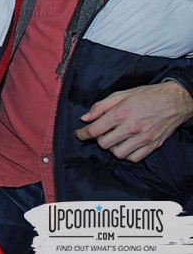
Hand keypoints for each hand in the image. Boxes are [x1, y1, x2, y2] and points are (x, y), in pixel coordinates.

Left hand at [74, 82, 192, 161]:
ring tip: (114, 139)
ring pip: (118, 153)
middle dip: (98, 139)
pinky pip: (134, 158)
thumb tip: (85, 118)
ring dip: (112, 148)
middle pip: (104, 144)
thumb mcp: (121, 94)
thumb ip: (100, 107)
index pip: (95, 130)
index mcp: (121, 113)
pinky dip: (127, 154)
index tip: (79, 134)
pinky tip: (126, 145)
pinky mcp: (153, 145)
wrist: (174, 100)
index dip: (82, 134)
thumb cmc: (147, 95)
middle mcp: (131, 128)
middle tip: (101, 133)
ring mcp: (143, 138)